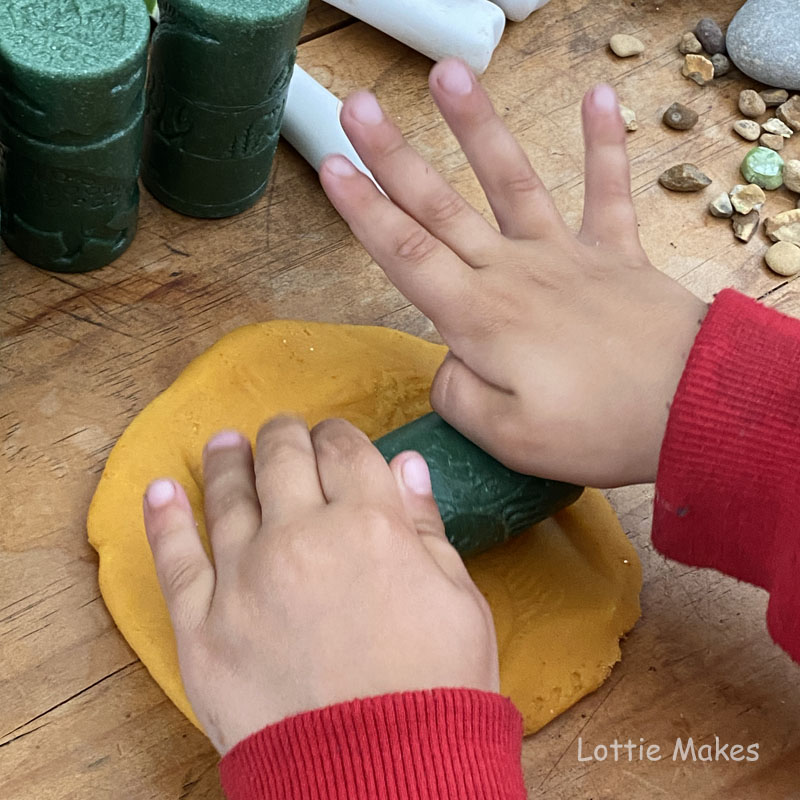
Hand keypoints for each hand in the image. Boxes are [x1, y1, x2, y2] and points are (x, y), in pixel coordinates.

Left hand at [142, 417, 498, 754]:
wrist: (384, 780)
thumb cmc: (436, 690)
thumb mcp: (459, 599)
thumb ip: (425, 526)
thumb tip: (407, 466)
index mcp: (370, 523)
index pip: (346, 451)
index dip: (339, 436)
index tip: (334, 437)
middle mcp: (302, 536)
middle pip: (284, 458)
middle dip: (285, 437)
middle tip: (283, 431)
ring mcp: (247, 578)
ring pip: (228, 495)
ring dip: (227, 461)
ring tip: (225, 444)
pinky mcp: (204, 626)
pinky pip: (175, 558)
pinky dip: (163, 518)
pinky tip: (159, 490)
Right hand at [320, 59, 707, 486]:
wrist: (691, 408)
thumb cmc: (597, 428)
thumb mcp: (508, 436)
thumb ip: (458, 396)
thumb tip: (447, 365)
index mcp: (480, 316)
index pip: (405, 253)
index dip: (362, 210)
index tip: (331, 167)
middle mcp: (514, 271)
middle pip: (440, 205)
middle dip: (392, 156)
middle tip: (357, 108)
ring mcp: (565, 254)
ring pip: (511, 180)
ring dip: (477, 126)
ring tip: (448, 76)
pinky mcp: (614, 253)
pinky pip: (607, 191)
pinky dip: (604, 143)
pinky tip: (598, 95)